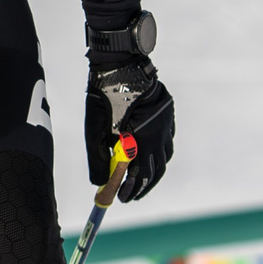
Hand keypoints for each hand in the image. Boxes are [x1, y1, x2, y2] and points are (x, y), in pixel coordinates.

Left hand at [85, 55, 174, 202]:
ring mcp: (166, 124)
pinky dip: (160, 153)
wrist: (121, 64)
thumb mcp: (95, 130)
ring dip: (154, 171)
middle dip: (143, 185)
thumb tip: (99, 184)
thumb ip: (98, 158)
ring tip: (141, 179)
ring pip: (165, 156)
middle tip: (131, 195)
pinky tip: (150, 155)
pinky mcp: (168, 115)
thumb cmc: (103, 96)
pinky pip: (167, 140)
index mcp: (142, 140)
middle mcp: (159, 135)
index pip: (139, 175)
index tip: (120, 199)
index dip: (130, 189)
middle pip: (156, 170)